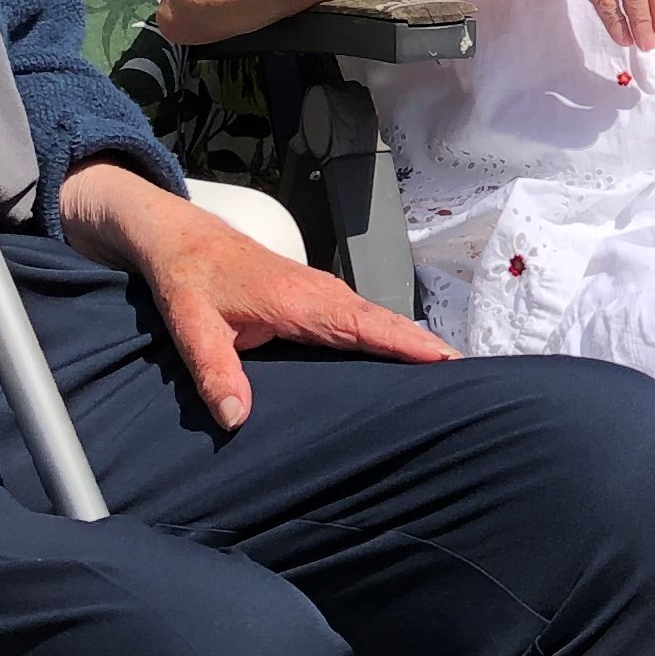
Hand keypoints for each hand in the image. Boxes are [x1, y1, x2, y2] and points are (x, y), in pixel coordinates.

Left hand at [59, 167, 449, 431]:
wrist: (180, 237)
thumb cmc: (189, 276)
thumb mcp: (191, 325)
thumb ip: (213, 371)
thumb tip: (235, 418)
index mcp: (303, 300)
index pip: (370, 326)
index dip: (411, 346)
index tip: (452, 363)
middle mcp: (325, 295)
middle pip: (390, 326)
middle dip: (431, 351)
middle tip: (474, 381)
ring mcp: (326, 297)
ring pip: (382, 324)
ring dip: (417, 346)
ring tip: (454, 378)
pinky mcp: (320, 303)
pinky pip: (367, 324)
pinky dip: (395, 340)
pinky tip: (407, 362)